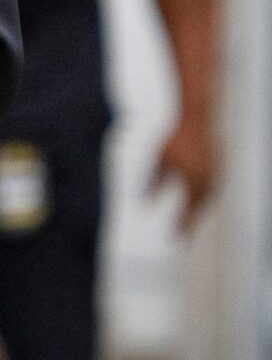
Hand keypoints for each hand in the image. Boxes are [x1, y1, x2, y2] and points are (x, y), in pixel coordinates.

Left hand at [152, 115, 218, 232]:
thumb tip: (142, 201)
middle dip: (189, 223)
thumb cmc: (175, 139)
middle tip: (180, 237)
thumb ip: (151, 181)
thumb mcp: (159, 160)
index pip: (187, 211)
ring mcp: (215, 176)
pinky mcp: (217, 170)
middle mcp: (207, 182)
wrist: (196, 119)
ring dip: (197, 212)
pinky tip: (195, 202)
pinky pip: (210, 191)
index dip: (180, 225)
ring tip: (187, 223)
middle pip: (198, 209)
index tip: (173, 239)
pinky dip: (202, 200)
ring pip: (206, 200)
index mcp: (193, 182)